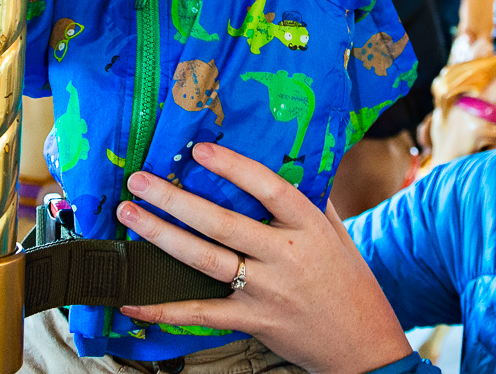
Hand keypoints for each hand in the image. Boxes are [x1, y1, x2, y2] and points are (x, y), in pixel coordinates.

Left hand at [115, 143, 411, 373]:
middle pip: (222, 223)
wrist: (364, 345)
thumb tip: (280, 160)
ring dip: (162, 236)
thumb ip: (307, 200)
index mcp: (309, 227)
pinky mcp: (252, 321)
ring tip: (131, 215)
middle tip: (140, 181)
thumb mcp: (336, 233)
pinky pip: (200, 312)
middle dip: (176, 200)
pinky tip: (133, 297)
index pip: (269, 188)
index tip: (198, 150)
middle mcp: (287, 256)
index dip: (233, 168)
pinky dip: (163, 307)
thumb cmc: (348, 281)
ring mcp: (267, 291)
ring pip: (206, 260)